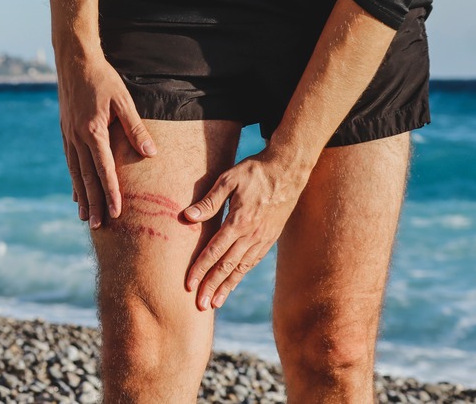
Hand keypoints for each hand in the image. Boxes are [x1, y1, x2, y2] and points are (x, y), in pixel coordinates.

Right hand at [57, 53, 156, 228]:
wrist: (73, 60)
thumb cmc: (102, 78)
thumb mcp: (124, 100)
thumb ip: (136, 128)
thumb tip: (151, 154)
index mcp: (93, 131)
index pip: (103, 169)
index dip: (111, 192)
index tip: (117, 213)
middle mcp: (77, 137)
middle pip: (87, 177)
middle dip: (94, 203)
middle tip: (99, 225)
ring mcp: (68, 136)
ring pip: (76, 173)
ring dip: (82, 197)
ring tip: (86, 217)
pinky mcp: (65, 132)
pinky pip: (70, 162)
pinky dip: (74, 180)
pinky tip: (77, 193)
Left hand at [183, 149, 312, 309]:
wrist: (288, 170)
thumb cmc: (254, 171)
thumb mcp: (228, 179)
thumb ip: (209, 201)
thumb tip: (187, 217)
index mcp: (238, 221)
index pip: (214, 251)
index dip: (200, 269)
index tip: (188, 285)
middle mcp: (251, 235)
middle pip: (227, 266)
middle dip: (211, 287)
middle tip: (199, 306)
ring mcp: (262, 238)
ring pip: (241, 268)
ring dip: (226, 287)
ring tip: (214, 303)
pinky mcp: (270, 238)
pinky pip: (253, 262)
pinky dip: (241, 275)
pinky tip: (233, 284)